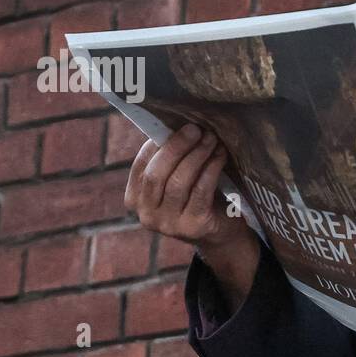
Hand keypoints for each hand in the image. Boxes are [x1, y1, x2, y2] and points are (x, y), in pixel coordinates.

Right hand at [125, 123, 246, 248]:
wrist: (221, 233)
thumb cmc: (197, 198)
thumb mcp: (177, 180)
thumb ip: (169, 160)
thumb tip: (174, 123)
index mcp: (135, 200)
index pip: (140, 166)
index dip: (157, 144)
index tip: (176, 125)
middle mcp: (146, 215)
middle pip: (156, 174)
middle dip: (176, 147)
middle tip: (195, 129)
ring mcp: (168, 224)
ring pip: (178, 182)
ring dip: (196, 155)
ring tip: (211, 139)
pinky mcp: (193, 227)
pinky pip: (200, 191)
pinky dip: (210, 169)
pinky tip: (220, 155)